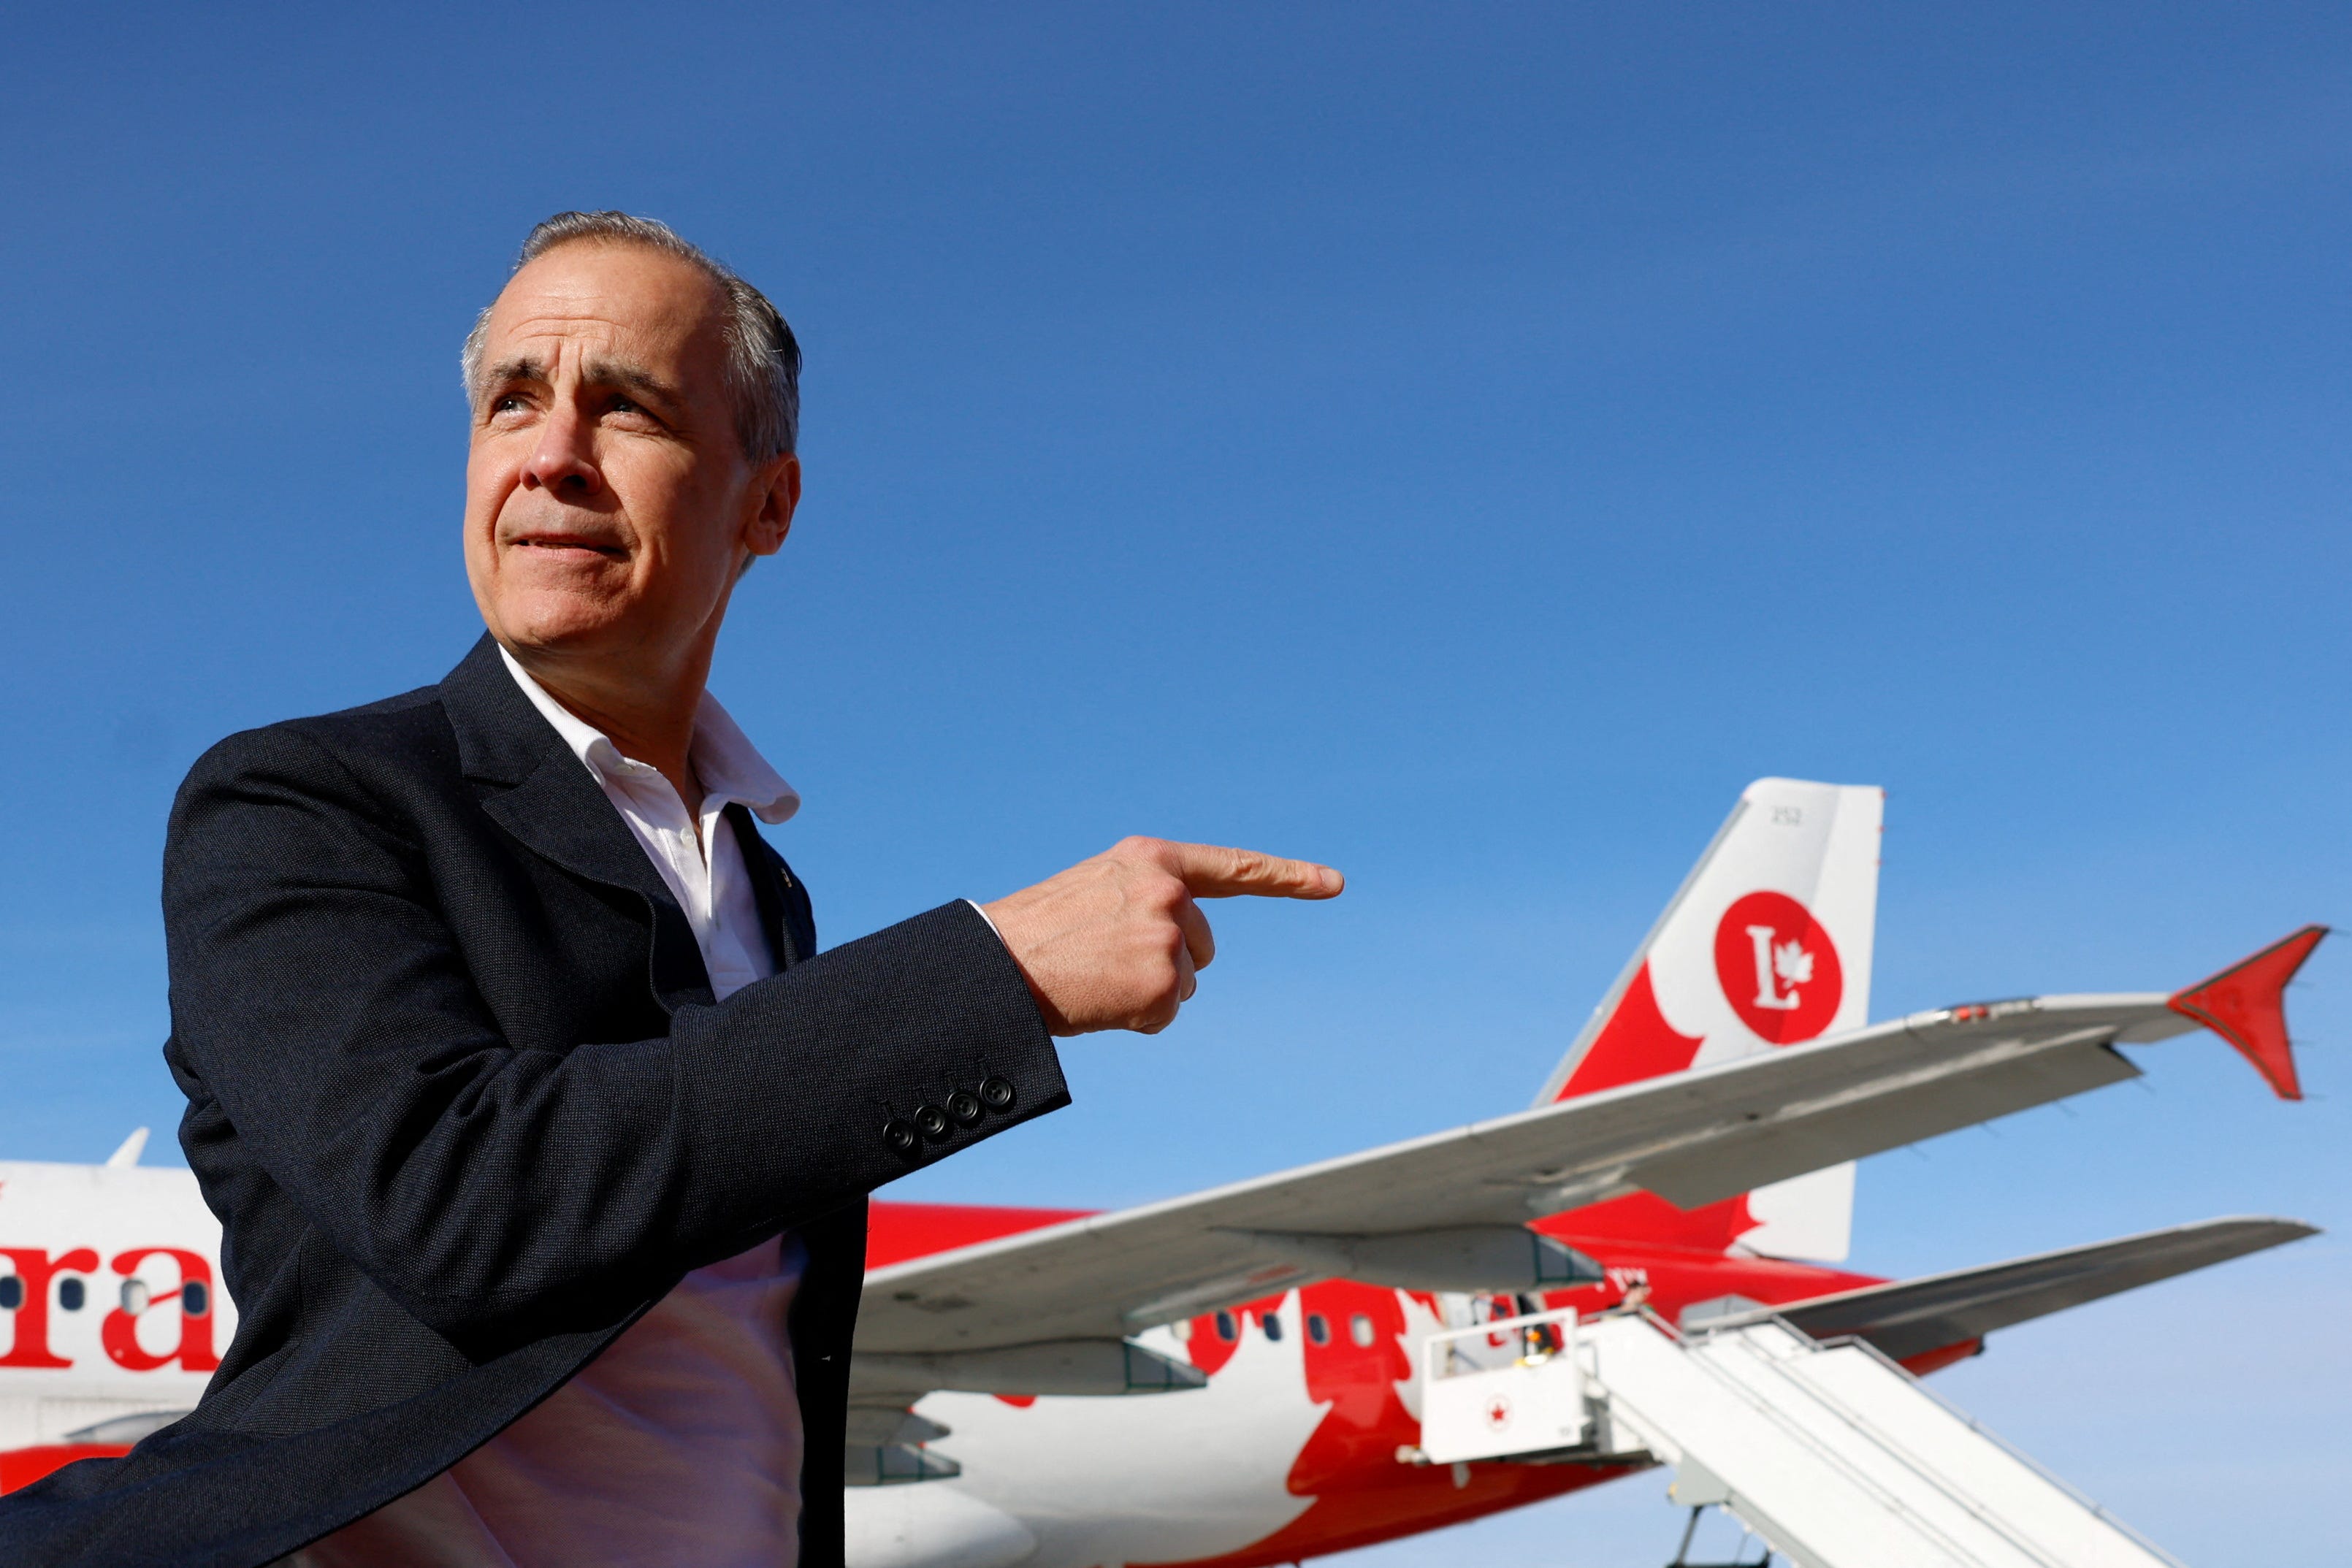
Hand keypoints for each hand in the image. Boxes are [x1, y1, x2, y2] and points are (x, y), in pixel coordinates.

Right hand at [981, 837, 1343, 1035]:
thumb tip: (1189, 944)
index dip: (1289, 876)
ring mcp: (1169, 937)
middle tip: (1106, 961)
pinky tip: (1100, 1001)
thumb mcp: (1099, 889)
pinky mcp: (1162, 983)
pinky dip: (1136, 1018)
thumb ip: (1148, 897)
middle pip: (1204, 944)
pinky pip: (1166, 1013)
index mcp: (1152, 860)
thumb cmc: (1041, 930)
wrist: (998, 963)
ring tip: (1096, 977)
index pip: (1233, 867)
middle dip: (1168, 961)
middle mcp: (1169, 892)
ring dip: (1149, 990)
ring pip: (1186, 982)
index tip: (1334, 883)